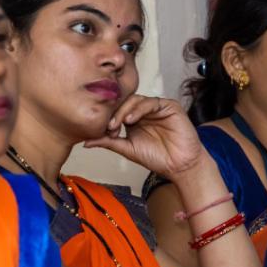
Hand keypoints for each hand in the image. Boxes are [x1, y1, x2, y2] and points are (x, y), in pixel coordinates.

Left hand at [82, 95, 204, 179]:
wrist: (179, 166)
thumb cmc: (157, 158)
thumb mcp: (128, 149)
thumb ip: (108, 142)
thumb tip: (86, 142)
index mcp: (134, 120)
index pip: (117, 110)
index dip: (108, 118)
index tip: (101, 131)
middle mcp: (144, 112)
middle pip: (124, 103)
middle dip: (114, 113)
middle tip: (109, 127)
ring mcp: (157, 108)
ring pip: (136, 100)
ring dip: (124, 111)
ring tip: (117, 125)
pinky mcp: (169, 106)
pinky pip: (151, 102)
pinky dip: (139, 109)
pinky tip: (131, 120)